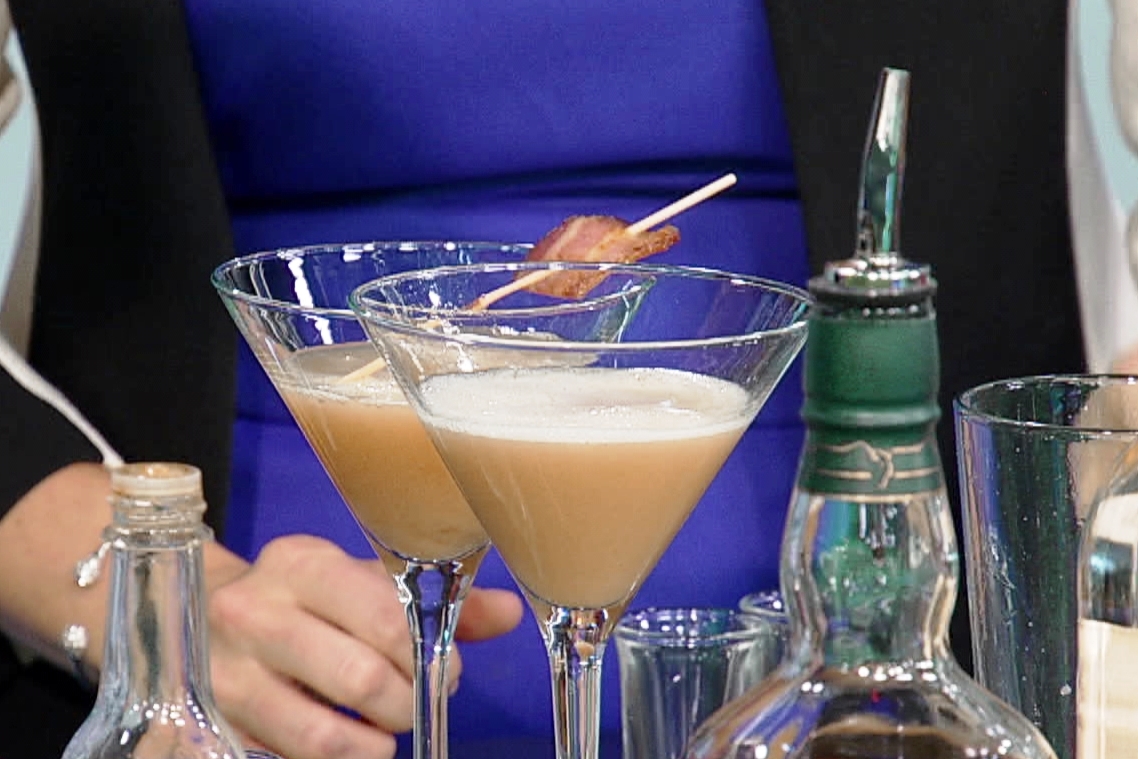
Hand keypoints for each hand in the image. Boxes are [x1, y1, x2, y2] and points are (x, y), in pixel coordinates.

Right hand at [204, 534, 522, 758]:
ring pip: (323, 735)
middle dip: (407, 703)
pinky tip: (348, 743)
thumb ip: (435, 601)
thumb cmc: (306, 597)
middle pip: (361, 680)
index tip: (446, 669)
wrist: (201, 609)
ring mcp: (228, 672)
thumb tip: (510, 613)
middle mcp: (256, 612)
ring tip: (385, 734)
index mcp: (303, 564)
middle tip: (418, 703)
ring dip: (373, 746)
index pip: (385, 618)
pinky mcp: (211, 721)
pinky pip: (288, 758)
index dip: (428, 656)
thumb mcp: (362, 582)